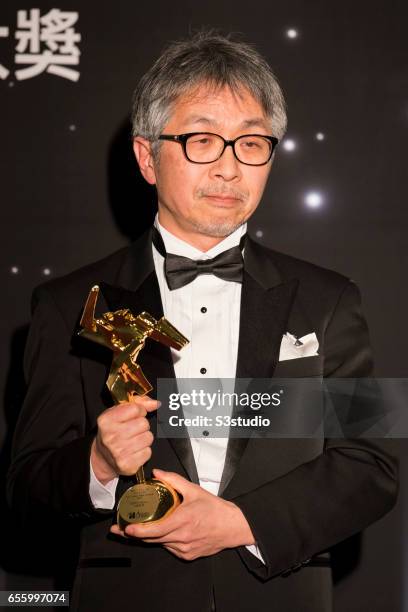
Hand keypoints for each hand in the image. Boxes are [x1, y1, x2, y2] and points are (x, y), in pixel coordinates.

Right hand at [91, 396, 159, 483]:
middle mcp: (110, 437)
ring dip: (144, 438)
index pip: (136, 409)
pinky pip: (148, 452)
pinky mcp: (127, 465)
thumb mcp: (118, 412)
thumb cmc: (112, 431)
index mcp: (106, 421)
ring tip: (134, 440)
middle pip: (144, 424)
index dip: (139, 411)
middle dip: (142, 425)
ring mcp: (118, 452)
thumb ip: (138, 403)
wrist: (103, 457)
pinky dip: (144, 451)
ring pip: (148, 437)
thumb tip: (156, 403)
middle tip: (133, 430)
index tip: (134, 415)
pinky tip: (134, 450)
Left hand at [110, 469, 254, 559]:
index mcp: (182, 521)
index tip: (126, 528)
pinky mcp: (187, 555)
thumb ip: (173, 480)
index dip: (138, 531)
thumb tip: (157, 473)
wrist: (232, 527)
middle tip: (119, 529)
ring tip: (135, 530)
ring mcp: (184, 549)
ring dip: (148, 537)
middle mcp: (181, 538)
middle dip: (133, 535)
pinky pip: (170, 548)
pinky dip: (163, 540)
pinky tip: (161, 532)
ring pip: (160, 544)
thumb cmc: (215, 509)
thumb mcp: (194, 490)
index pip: (155, 530)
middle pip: (152, 539)